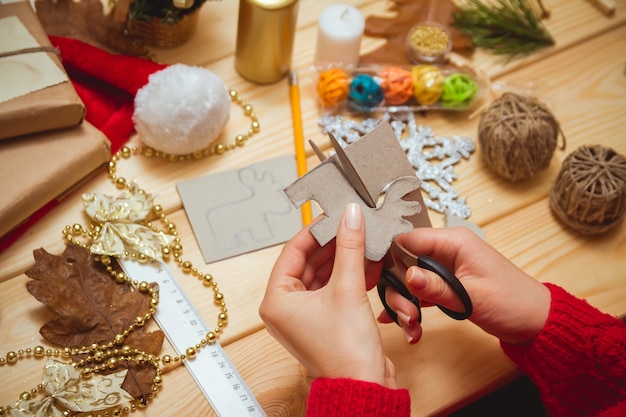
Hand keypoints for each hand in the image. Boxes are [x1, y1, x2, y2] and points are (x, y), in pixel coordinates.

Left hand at [259, 204, 395, 387]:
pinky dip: (348, 275)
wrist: (365, 387)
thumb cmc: (346, 352)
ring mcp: (305, 315)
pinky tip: (365, 261)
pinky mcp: (323, 321)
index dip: (315, 230)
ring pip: (323, 275)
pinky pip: (332, 289)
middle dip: (332, 243)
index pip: (293, 251)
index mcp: (277, 300)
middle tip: (350, 223)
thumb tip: (350, 216)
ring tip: (361, 238)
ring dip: (343, 258)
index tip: (332, 213)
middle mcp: (286, 307)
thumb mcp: (347, 288)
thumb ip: (350, 247)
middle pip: (309, 262)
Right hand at [379, 227, 550, 344]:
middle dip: (398, 290)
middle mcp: (447, 250)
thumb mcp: (471, 296)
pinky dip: (414, 308)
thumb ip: (436, 286)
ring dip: (405, 303)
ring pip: (409, 279)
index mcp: (454, 242)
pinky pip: (421, 291)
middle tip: (405, 315)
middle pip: (404, 261)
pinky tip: (410, 327)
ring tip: (410, 326)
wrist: (535, 322)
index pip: (408, 237)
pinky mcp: (446, 284)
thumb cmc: (512, 303)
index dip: (387, 255)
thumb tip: (406, 275)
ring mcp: (446, 267)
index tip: (374, 278)